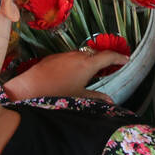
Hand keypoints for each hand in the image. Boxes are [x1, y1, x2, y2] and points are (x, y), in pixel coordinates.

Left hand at [2, 51, 127, 103]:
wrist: (28, 89)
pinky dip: (75, 64)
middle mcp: (77, 56)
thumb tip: (111, 100)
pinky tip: (71, 76)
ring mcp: (64, 55)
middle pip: (95, 54)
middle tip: (111, 67)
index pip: (108, 56)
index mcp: (87, 64)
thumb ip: (97, 97)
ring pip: (81, 55)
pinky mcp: (53, 58)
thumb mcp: (79, 98)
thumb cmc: (56, 95)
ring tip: (92, 73)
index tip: (126, 59)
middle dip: (104, 60)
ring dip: (89, 62)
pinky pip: (69, 58)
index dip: (119, 57)